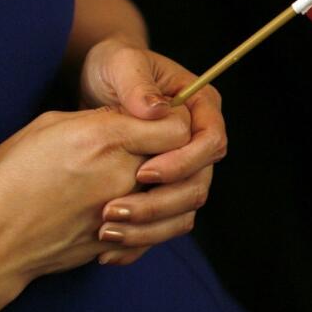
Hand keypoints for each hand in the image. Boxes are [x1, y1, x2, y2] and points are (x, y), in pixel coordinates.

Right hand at [0, 106, 193, 311]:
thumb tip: (124, 117)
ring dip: (174, 190)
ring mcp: (124, 211)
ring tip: (152, 182)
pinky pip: (159, 230)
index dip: (175, 120)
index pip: (176, 125)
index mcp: (103, 138)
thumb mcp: (45, 128)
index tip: (161, 121)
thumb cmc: (5, 179)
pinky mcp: (119, 240)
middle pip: (181, 160)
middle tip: (160, 150)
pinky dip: (156, 221)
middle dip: (177, 153)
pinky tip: (135, 213)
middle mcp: (120, 174)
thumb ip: (95, 119)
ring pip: (180, 200)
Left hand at [79, 37, 226, 265]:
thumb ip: (138, 84)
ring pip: (183, 207)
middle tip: (117, 208)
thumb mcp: (122, 63)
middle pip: (200, 182)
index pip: (211, 142)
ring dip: (149, 224)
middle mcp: (198, 140)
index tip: (143, 172)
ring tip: (107, 229)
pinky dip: (139, 237)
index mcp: (201, 106)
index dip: (183, 162)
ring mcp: (183, 165)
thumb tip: (156, 111)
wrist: (100, 81)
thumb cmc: (115, 65)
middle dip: (162, 201)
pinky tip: (107, 248)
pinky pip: (163, 220)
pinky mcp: (163, 186)